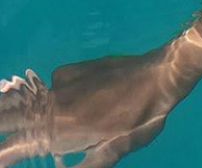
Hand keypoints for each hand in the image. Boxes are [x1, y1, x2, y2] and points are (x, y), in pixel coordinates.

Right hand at [0, 50, 180, 167]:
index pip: (16, 148)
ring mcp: (62, 83)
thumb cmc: (141, 118)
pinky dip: (46, 95)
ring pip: (26, 96)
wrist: (160, 73)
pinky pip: (51, 85)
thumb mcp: (114, 150)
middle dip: (1, 120)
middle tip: (0, 127)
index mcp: (62, 129)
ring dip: (10, 105)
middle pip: (11, 114)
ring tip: (6, 105)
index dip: (4, 155)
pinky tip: (63, 100)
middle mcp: (55, 104)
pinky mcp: (73, 69)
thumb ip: (87, 167)